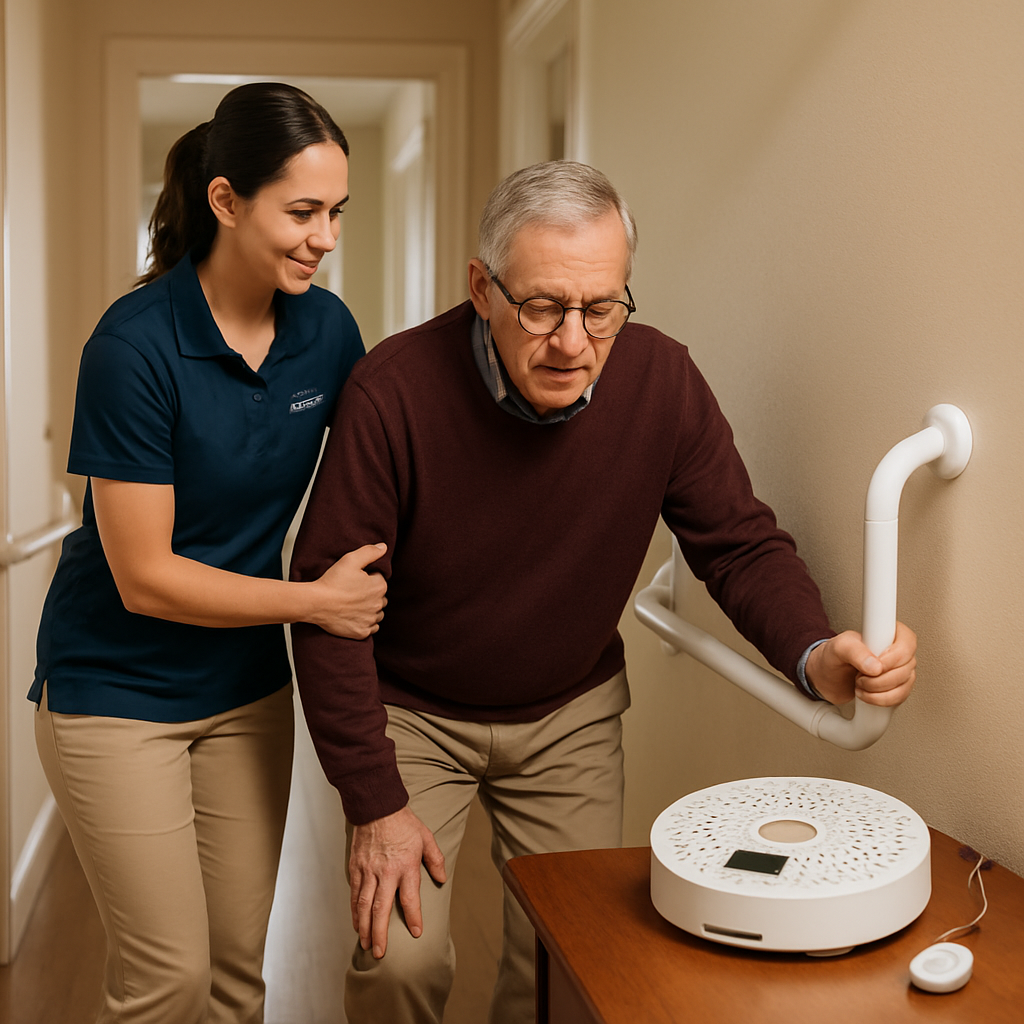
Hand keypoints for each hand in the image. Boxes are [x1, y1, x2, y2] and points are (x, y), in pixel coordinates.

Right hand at [310, 544, 387, 637]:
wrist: (316, 603)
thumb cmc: (332, 581)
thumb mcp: (350, 560)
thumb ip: (369, 552)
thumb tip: (383, 547)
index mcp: (379, 586)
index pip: (379, 580)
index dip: (368, 578)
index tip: (355, 580)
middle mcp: (378, 604)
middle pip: (380, 598)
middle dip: (370, 594)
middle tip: (353, 592)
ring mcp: (370, 620)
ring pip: (377, 614)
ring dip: (370, 609)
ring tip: (354, 605)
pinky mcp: (362, 632)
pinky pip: (371, 628)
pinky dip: (366, 623)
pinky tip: (355, 617)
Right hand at [349, 807, 446, 958]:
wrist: (377, 807)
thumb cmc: (403, 822)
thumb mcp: (426, 837)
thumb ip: (435, 859)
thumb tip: (442, 877)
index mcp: (405, 866)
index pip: (410, 898)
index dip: (414, 917)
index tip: (416, 932)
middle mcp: (385, 872)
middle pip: (381, 909)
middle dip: (380, 933)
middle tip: (380, 953)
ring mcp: (368, 871)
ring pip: (364, 905)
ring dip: (364, 927)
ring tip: (365, 944)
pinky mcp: (356, 868)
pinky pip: (354, 894)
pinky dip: (354, 911)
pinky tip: (356, 923)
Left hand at [805, 620, 916, 706]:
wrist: (826, 676)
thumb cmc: (833, 656)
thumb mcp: (838, 647)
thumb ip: (855, 651)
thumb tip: (875, 666)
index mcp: (887, 633)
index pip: (907, 642)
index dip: (891, 658)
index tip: (872, 665)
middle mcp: (898, 651)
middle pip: (906, 667)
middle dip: (879, 677)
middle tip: (860, 675)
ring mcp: (900, 670)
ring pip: (905, 685)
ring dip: (878, 690)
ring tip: (860, 684)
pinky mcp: (897, 687)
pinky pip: (901, 697)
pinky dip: (881, 700)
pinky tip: (866, 694)